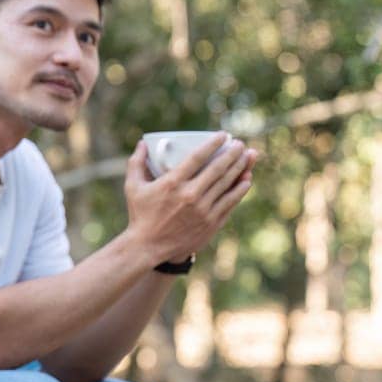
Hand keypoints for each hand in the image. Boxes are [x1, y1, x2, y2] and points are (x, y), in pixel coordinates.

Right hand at [123, 132, 257, 264]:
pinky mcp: (211, 223)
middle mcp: (190, 195)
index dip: (213, 144)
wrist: (148, 247)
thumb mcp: (133, 187)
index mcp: (172, 183)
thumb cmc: (140, 215)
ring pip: (227, 184)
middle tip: (240, 144)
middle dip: (232, 153)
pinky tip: (246, 180)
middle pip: (218, 169)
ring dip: (240, 168)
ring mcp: (203, 210)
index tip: (224, 135)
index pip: (198, 157)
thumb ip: (136, 163)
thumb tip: (142, 142)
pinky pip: (230, 202)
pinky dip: (240, 190)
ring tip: (248, 156)